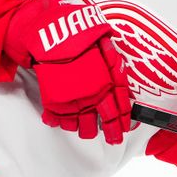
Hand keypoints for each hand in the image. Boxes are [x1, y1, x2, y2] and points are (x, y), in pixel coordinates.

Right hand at [4, 0, 131, 143]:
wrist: (51, 37)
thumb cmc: (78, 39)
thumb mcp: (105, 49)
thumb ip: (115, 67)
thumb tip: (122, 81)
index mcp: (106, 85)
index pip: (119, 110)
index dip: (122, 122)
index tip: (124, 129)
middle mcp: (91, 97)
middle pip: (102, 123)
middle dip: (109, 133)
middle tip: (112, 139)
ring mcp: (72, 101)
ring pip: (81, 126)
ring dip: (85, 129)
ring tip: (87, 129)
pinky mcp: (54, 102)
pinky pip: (59, 121)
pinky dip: (60, 123)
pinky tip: (64, 122)